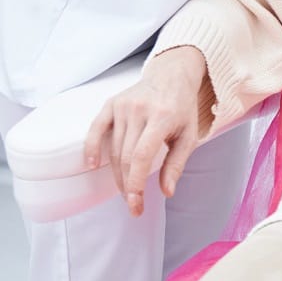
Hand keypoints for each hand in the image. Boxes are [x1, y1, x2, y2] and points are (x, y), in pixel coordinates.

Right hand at [82, 46, 207, 216]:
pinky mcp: (112, 103)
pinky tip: (93, 165)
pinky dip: (92, 147)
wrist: (172, 75)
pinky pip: (96, 128)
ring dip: (117, 174)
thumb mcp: (189, 135)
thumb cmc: (182, 109)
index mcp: (162, 117)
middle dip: (127, 185)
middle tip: (132, 204)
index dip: (135, 184)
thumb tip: (166, 191)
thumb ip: (177, 164)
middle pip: (126, 156)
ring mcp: (124, 105)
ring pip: (114, 148)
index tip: (135, 205)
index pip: (141, 156)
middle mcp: (140, 109)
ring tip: (125, 191)